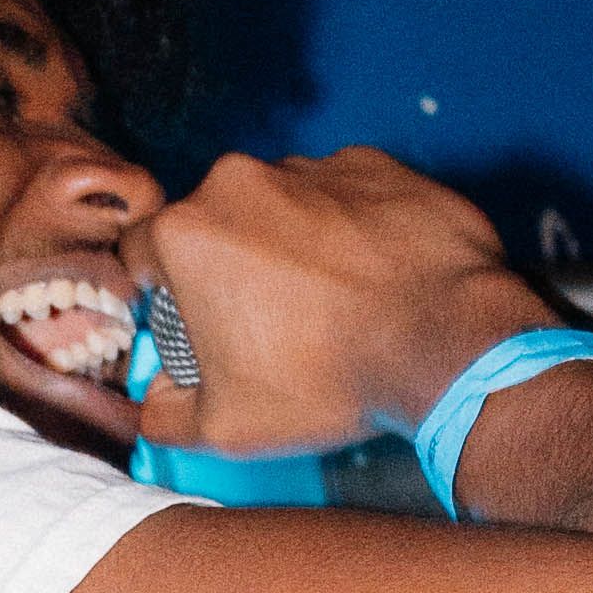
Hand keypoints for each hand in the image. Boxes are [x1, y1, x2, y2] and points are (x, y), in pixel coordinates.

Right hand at [141, 145, 542, 465]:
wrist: (449, 343)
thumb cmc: (333, 381)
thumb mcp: (227, 427)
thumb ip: (168, 416)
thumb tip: (156, 406)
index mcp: (187, 233)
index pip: (143, 256)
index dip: (162, 296)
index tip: (191, 324)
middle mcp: (240, 182)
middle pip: (214, 224)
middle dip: (231, 267)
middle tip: (270, 323)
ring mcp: (312, 167)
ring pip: (280, 205)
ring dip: (292, 243)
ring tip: (333, 301)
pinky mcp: (375, 165)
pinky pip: (345, 194)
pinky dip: (350, 228)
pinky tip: (374, 276)